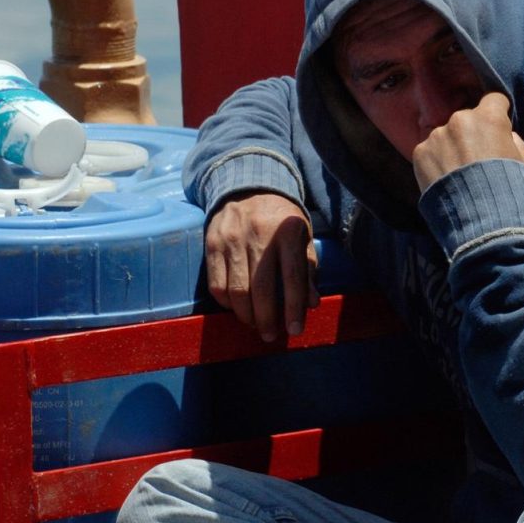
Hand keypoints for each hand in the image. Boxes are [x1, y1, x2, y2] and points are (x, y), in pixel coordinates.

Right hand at [204, 191, 319, 341]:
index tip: (295, 330)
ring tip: (255, 324)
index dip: (294, 308)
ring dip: (246, 315)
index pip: (292, 277)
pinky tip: (236, 308)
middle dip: (267, 319)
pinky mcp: (212, 243)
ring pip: (236, 290)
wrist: (248, 186)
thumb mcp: (302, 237)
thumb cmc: (280, 219)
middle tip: (270, 335)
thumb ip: (308, 269)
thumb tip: (311, 303)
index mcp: (287, 233)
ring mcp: (232, 239)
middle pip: (261, 289)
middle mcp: (258, 235)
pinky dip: (226, 302)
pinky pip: (216, 283)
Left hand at [410, 92, 523, 192]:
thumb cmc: (510, 190)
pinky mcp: (420, 154)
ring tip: (459, 176)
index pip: (494, 100)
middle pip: (467, 119)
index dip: (498, 113)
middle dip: (472, 134)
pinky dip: (436, 162)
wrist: (482, 222)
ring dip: (452, 148)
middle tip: (476, 160)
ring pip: (446, 136)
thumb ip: (515, 141)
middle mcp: (459, 120)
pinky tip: (445, 181)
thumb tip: (506, 136)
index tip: (497, 128)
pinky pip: (430, 151)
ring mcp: (436, 136)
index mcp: (488, 118)